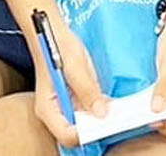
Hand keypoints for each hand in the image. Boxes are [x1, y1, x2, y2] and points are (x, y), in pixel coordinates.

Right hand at [32, 18, 107, 147]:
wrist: (54, 30)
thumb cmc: (58, 45)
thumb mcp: (75, 67)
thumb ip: (87, 90)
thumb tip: (101, 113)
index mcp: (48, 108)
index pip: (67, 135)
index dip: (87, 134)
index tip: (106, 126)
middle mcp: (54, 112)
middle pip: (76, 133)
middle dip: (95, 128)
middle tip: (116, 120)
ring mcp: (63, 106)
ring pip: (83, 124)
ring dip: (99, 120)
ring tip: (117, 113)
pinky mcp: (72, 99)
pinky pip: (86, 112)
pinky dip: (98, 110)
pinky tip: (112, 105)